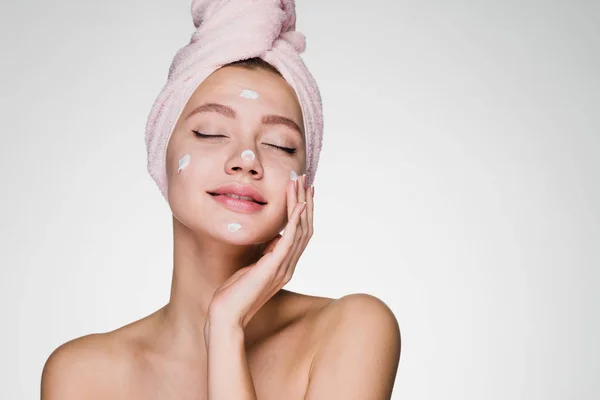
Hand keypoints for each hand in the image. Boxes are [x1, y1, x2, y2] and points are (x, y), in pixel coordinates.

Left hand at [205, 175, 313, 333]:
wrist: (226, 315)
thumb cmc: (234, 292)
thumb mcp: (254, 266)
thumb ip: (266, 253)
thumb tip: (273, 237)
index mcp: (285, 264)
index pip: (300, 233)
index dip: (303, 211)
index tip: (304, 191)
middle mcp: (289, 265)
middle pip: (305, 228)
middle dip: (305, 201)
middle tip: (305, 179)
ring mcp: (284, 267)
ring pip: (300, 230)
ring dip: (300, 204)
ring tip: (299, 184)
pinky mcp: (274, 267)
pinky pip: (289, 240)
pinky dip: (295, 221)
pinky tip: (298, 205)